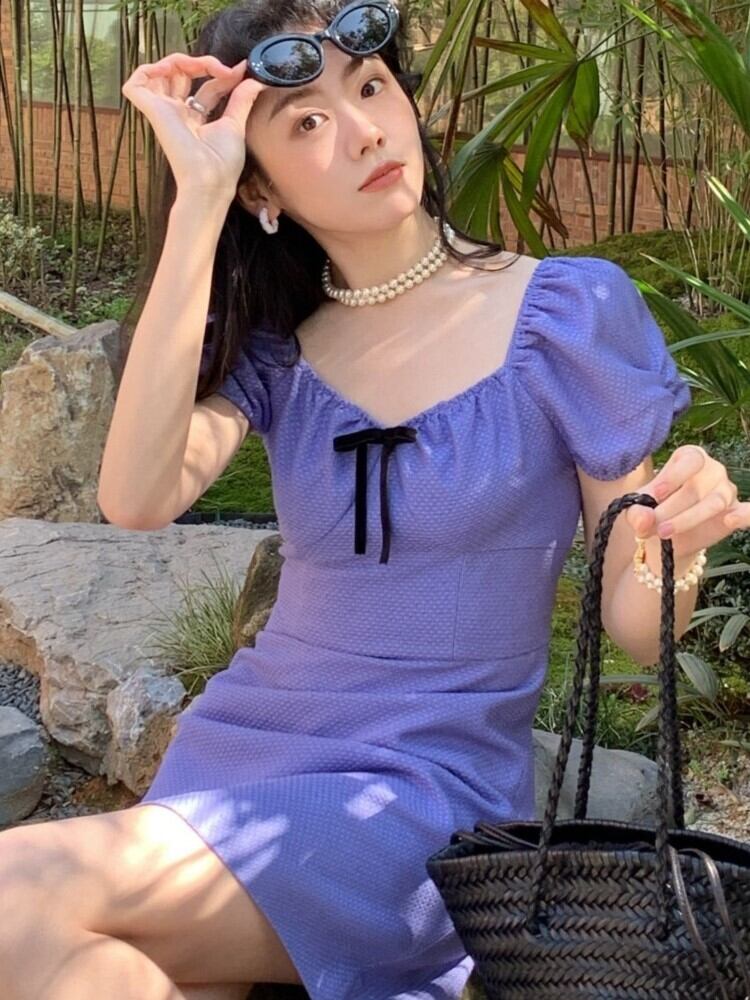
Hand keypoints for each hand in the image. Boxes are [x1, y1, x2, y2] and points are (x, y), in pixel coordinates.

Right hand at [121, 52, 268, 201]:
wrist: (209, 180)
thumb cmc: (221, 164)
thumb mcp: (235, 124)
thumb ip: (242, 100)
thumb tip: (255, 80)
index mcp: (196, 119)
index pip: (206, 87)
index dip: (220, 74)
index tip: (240, 70)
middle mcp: (178, 114)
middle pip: (182, 75)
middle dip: (201, 63)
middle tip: (223, 69)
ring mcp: (164, 112)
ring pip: (160, 74)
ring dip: (179, 61)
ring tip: (200, 65)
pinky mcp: (152, 111)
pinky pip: (136, 84)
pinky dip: (149, 69)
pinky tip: (170, 69)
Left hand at [625, 444, 746, 563]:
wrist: (669, 536)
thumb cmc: (655, 510)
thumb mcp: (640, 509)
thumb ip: (637, 512)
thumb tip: (643, 519)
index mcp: (690, 458)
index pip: (689, 461)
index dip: (672, 476)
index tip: (654, 495)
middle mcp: (712, 470)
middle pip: (696, 486)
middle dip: (670, 507)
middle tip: (651, 525)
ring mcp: (726, 491)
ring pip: (714, 502)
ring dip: (688, 518)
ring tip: (664, 532)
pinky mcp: (736, 512)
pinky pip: (747, 511)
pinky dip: (744, 515)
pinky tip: (731, 520)